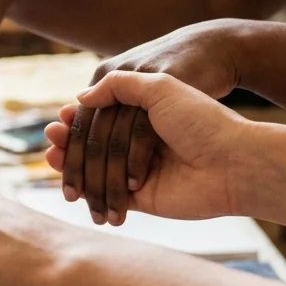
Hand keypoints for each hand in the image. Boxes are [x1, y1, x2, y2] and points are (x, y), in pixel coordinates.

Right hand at [48, 71, 249, 220]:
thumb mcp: (160, 86)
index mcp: (142, 116)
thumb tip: (81, 96)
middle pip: (92, 145)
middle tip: (51, 138)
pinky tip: (71, 186)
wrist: (234, 160)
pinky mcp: (142, 200)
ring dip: (70, 166)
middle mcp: (138, 144)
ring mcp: (138, 172)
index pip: (99, 118)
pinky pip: (107, 196)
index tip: (60, 117)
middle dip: (68, 143)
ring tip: (52, 158)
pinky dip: (88, 192)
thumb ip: (120, 85)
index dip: (76, 119)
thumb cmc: (202, 120)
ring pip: (95, 171)